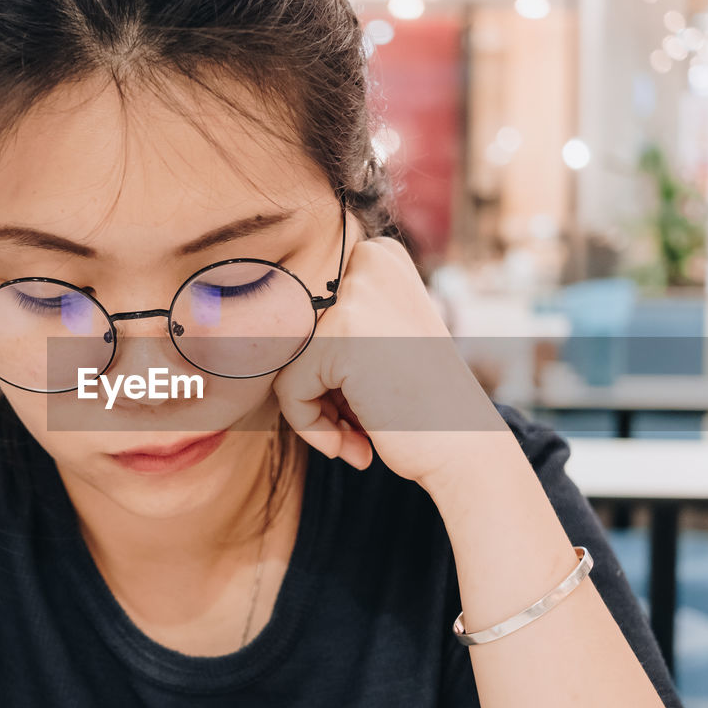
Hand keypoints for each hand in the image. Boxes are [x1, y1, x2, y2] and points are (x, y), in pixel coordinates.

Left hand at [272, 227, 507, 488]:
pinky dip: (313, 428)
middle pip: (295, 334)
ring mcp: (356, 295)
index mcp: (380, 255)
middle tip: (365, 419)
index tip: (365, 395)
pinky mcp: (341, 335)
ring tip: (364, 432)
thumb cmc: (419, 405)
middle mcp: (370, 261)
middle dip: (320, 387)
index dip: (326, 368)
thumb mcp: (377, 343)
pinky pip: (290, 389)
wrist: (468, 452)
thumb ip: (327, 327)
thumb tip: (239, 327)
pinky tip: (360, 446)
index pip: (306, 313)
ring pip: (288, 361)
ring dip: (317, 409)